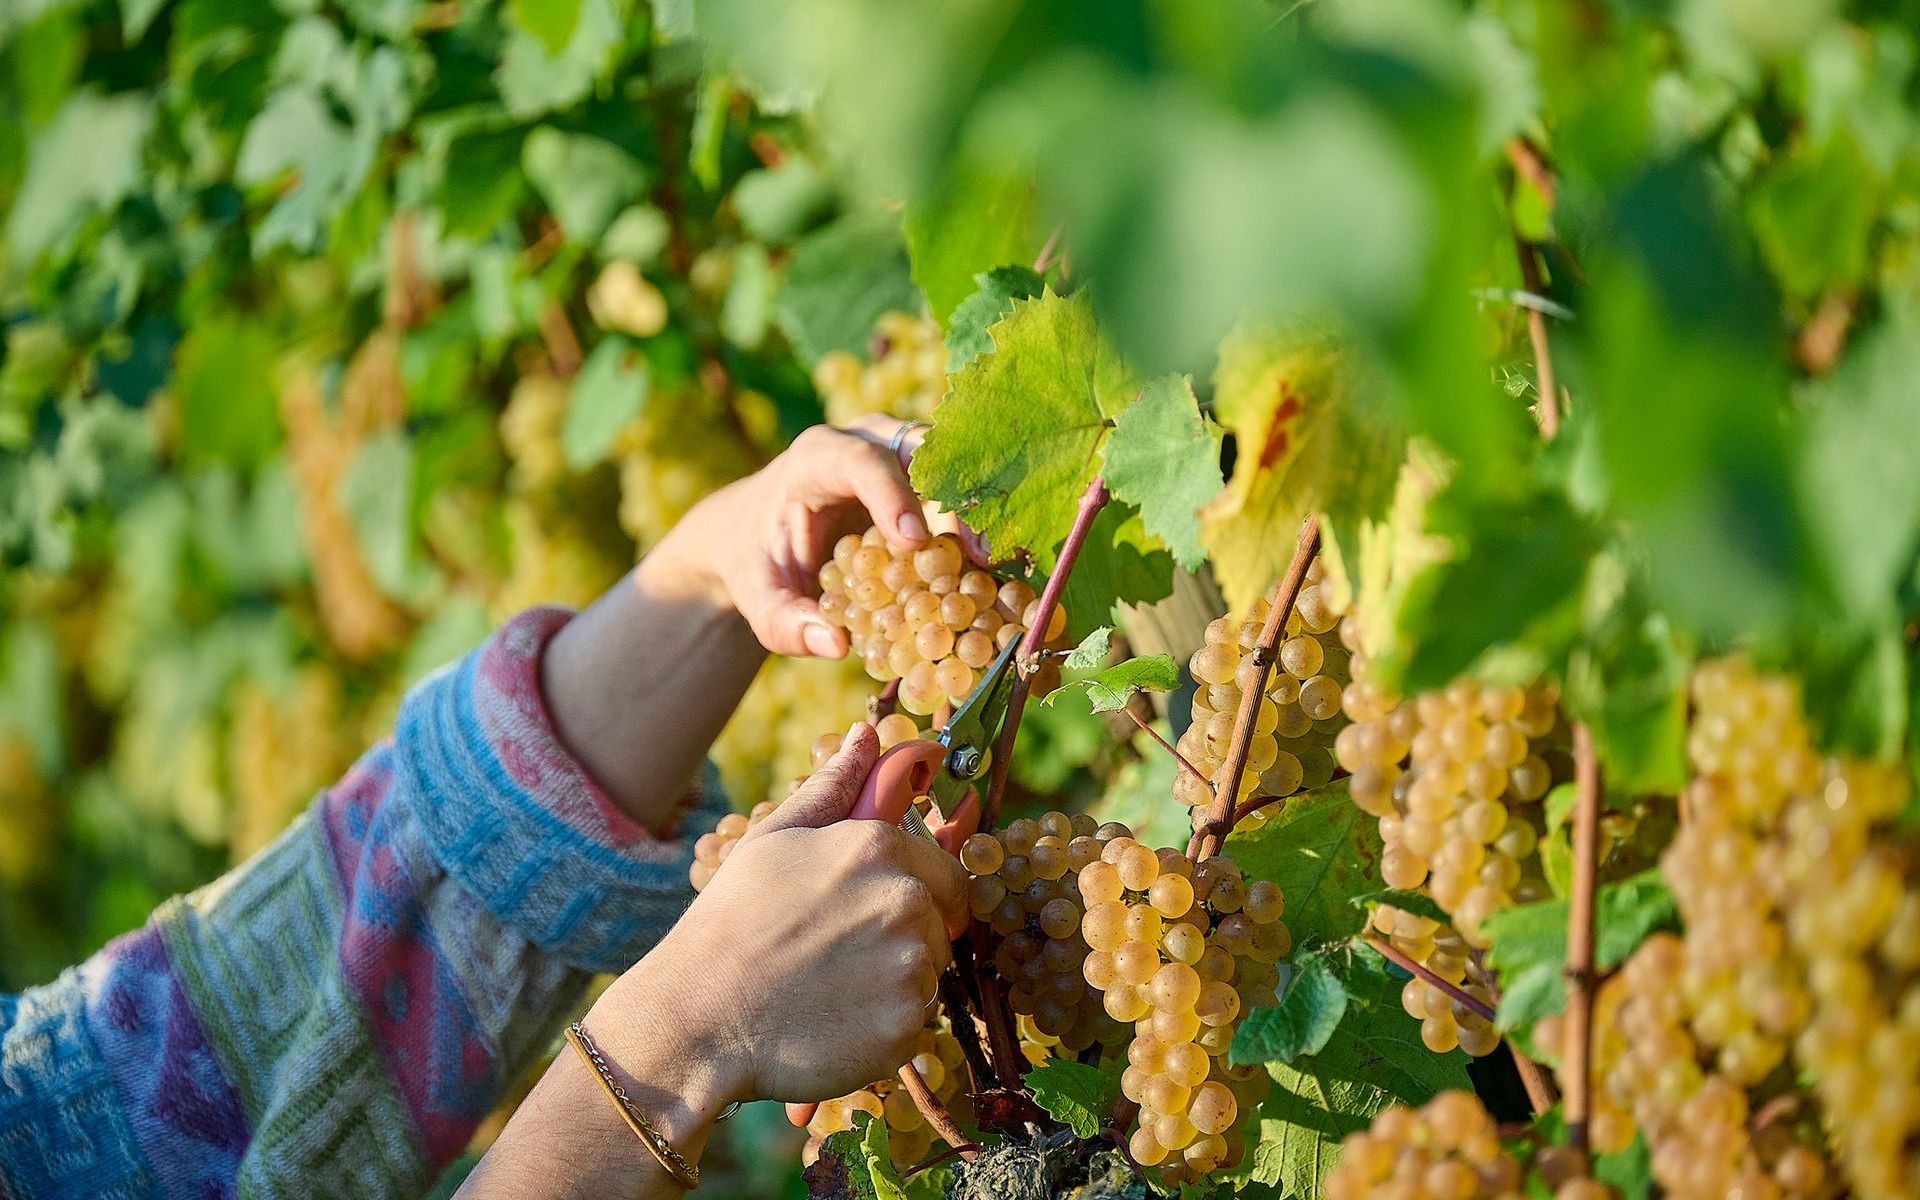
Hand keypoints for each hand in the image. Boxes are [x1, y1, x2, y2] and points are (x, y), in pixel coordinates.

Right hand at [587, 722, 966, 1104]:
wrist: (697, 1019)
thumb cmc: (729, 924)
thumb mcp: (774, 840)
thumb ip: (833, 786)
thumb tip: (867, 734)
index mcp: (878, 848)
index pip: (946, 872)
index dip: (917, 894)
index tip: (875, 916)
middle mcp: (905, 901)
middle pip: (941, 926)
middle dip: (905, 939)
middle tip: (841, 958)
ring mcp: (909, 966)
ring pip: (928, 976)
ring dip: (894, 985)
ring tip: (830, 991)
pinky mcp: (904, 1025)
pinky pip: (915, 1025)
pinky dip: (884, 1028)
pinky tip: (834, 1024)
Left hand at [656, 417, 981, 657]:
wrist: (759, 530)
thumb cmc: (759, 560)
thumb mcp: (758, 596)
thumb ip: (784, 622)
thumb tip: (836, 644)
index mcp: (816, 458)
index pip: (860, 462)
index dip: (891, 494)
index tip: (914, 542)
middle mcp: (866, 441)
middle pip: (920, 453)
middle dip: (955, 500)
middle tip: (982, 555)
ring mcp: (901, 453)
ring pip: (952, 466)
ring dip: (980, 513)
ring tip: (1002, 566)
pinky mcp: (924, 478)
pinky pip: (961, 490)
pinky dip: (981, 526)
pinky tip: (999, 570)